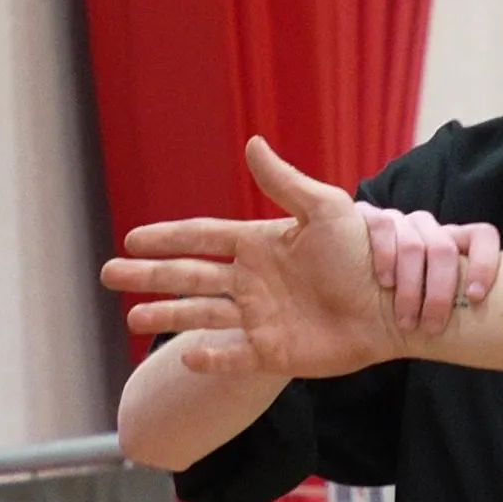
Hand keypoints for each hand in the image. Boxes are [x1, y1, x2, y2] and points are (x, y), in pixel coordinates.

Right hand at [103, 140, 414, 378]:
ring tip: (132, 319)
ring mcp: (260, 317)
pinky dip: (211, 358)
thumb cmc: (364, 252)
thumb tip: (251, 143)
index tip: (133, 237)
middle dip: (149, 275)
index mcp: (259, 243)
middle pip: (189, 276)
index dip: (167, 237)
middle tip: (109, 274)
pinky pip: (234, 355)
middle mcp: (252, 280)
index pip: (202, 238)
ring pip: (200, 315)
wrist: (393, 302)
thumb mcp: (325, 208)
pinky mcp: (274, 352)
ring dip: (166, 315)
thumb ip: (284, 182)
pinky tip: (188, 357)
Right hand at [364, 206, 500, 332]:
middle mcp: (427, 229)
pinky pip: (384, 226)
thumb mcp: (430, 306)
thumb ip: (456, 305)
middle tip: (431, 327)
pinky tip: (385, 283)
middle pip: (444, 249)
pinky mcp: (369, 216)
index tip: (475, 297)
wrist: (347, 295)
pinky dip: (386, 257)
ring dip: (411, 287)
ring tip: (405, 320)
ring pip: (414, 244)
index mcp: (450, 243)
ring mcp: (399, 221)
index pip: (481, 236)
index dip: (484, 263)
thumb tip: (492, 330)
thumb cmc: (395, 307)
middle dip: (439, 293)